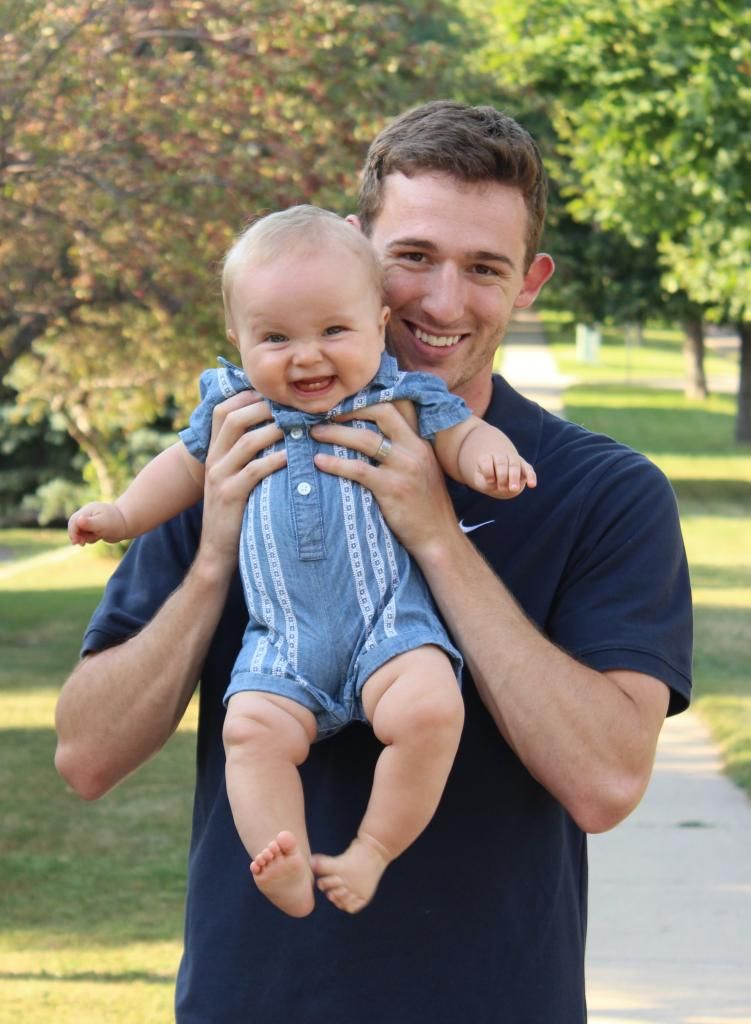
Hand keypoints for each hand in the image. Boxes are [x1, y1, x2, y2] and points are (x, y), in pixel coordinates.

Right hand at [68, 503, 127, 544]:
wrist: (128, 525)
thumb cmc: (116, 523)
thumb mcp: (102, 524)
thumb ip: (89, 523)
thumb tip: (78, 520)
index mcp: (88, 510)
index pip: (74, 521)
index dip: (73, 532)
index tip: (77, 542)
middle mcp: (87, 514)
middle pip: (75, 526)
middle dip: (77, 535)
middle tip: (82, 544)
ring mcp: (90, 520)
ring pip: (80, 532)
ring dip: (84, 537)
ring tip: (96, 538)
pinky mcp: (94, 527)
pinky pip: (86, 534)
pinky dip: (89, 538)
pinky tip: (97, 538)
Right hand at [198, 390, 285, 572]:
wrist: (216, 550)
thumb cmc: (236, 511)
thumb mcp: (235, 478)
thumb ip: (247, 455)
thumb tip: (278, 430)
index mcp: (214, 451)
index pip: (224, 410)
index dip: (248, 396)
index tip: (276, 393)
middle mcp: (213, 459)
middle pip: (233, 418)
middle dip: (264, 407)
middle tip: (293, 404)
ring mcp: (219, 477)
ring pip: (246, 441)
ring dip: (275, 430)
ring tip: (299, 425)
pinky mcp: (230, 496)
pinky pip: (254, 471)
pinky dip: (275, 460)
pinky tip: (292, 456)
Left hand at [310, 403, 456, 557]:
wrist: (438, 536)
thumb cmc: (425, 506)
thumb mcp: (423, 469)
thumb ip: (405, 450)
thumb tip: (375, 437)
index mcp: (421, 441)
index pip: (400, 404)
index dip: (372, 396)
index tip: (348, 397)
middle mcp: (415, 448)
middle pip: (382, 411)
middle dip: (351, 407)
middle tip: (327, 410)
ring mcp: (405, 467)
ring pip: (365, 439)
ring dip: (336, 433)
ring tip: (315, 433)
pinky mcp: (392, 488)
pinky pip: (358, 470)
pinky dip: (335, 463)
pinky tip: (319, 462)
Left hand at [475, 454, 536, 498]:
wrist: (498, 474)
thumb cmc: (487, 479)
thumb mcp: (481, 481)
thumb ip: (487, 485)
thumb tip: (502, 488)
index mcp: (487, 458)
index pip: (486, 461)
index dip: (488, 471)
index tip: (489, 480)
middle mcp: (500, 456)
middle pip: (501, 462)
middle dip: (502, 475)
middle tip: (501, 488)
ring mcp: (513, 459)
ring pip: (514, 465)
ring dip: (514, 477)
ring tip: (513, 489)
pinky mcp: (524, 466)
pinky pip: (529, 469)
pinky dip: (531, 476)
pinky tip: (532, 485)